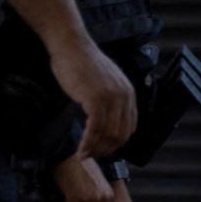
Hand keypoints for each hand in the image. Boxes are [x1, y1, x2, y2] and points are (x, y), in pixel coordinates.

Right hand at [51, 37, 137, 157]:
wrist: (71, 45)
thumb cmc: (81, 62)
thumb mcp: (103, 81)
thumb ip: (109, 98)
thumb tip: (104, 119)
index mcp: (129, 93)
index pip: (130, 127)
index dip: (117, 142)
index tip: (105, 149)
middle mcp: (124, 96)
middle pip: (121, 134)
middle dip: (107, 149)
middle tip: (93, 156)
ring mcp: (111, 98)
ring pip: (107, 134)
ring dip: (95, 149)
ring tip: (84, 155)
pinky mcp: (96, 99)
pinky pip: (94, 130)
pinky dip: (87, 143)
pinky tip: (81, 150)